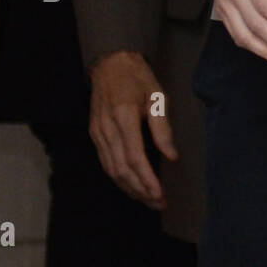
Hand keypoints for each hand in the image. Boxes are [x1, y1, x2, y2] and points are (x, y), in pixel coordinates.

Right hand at [88, 50, 174, 208]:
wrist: (110, 64)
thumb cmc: (138, 78)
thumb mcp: (157, 96)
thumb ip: (163, 128)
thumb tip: (171, 156)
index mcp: (124, 117)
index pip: (134, 157)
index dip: (146, 179)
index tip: (160, 194)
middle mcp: (107, 129)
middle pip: (121, 169)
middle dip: (140, 190)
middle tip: (158, 202)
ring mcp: (97, 133)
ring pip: (111, 170)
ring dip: (129, 188)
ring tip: (148, 199)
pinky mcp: (94, 135)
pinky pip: (105, 162)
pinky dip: (118, 178)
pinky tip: (131, 185)